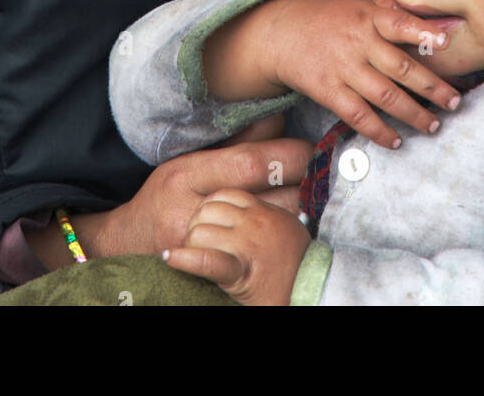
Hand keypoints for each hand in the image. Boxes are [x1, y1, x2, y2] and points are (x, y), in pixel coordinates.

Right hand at [62, 136, 314, 265]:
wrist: (124, 245)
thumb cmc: (165, 196)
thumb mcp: (191, 160)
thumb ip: (236, 141)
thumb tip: (279, 117)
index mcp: (188, 173)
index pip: (252, 162)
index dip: (290, 155)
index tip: (310, 150)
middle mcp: (193, 209)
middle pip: (266, 197)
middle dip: (303, 185)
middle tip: (323, 175)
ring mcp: (201, 245)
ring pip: (269, 226)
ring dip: (299, 213)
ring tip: (314, 200)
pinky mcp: (209, 268)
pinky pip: (259, 251)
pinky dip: (281, 238)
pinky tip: (293, 230)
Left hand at [162, 189, 310, 304]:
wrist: (311, 290)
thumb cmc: (296, 261)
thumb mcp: (284, 225)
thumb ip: (263, 211)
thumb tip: (243, 203)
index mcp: (263, 209)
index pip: (224, 194)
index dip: (209, 206)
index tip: (206, 220)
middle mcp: (254, 222)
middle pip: (208, 209)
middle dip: (196, 224)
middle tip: (197, 240)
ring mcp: (247, 245)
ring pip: (202, 231)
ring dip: (191, 243)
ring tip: (192, 254)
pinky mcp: (240, 272)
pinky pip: (207, 260)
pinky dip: (185, 259)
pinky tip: (172, 257)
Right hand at [258, 0, 461, 148]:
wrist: (281, 34)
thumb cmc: (328, 19)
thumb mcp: (356, 5)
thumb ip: (390, 13)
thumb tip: (431, 22)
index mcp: (367, 17)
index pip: (399, 23)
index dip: (422, 33)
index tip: (444, 42)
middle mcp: (358, 42)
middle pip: (401, 68)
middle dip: (433, 88)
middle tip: (455, 102)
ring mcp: (343, 68)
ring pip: (385, 96)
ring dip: (413, 114)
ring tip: (433, 125)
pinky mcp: (328, 91)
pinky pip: (358, 115)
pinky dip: (379, 131)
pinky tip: (396, 140)